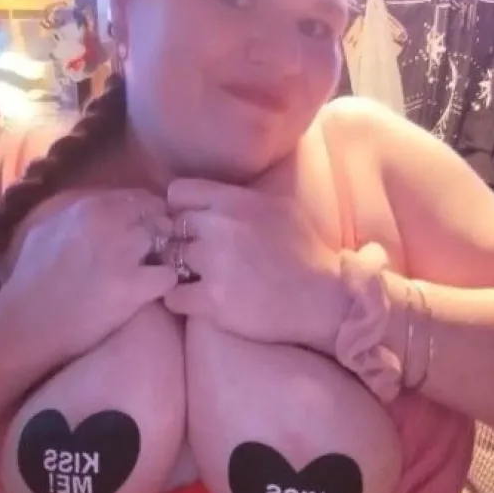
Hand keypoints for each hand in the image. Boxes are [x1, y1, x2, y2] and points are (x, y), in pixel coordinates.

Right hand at [3, 189, 176, 366]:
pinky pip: (169, 276)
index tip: (145, 229)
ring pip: (167, 243)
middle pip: (158, 217)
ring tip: (151, 272)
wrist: (24, 322)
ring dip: (163, 257)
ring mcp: (124, 254)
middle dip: (160, 233)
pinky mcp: (134, 286)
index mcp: (90, 206)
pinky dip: (165, 283)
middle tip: (153, 253)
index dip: (147, 214)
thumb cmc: (30, 278)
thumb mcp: (47, 227)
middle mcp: (111, 223)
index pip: (141, 198)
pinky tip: (152, 291)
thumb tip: (104, 203)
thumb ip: (78, 209)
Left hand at [163, 179, 349, 347]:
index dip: (180, 209)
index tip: (190, 224)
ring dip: (177, 271)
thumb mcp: (277, 207)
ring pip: (167, 261)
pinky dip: (180, 300)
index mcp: (236, 201)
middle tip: (192, 256)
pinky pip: (172, 296)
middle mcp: (221, 227)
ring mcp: (215, 264)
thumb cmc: (305, 252)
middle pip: (171, 227)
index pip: (178, 192)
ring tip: (195, 279)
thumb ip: (238, 199)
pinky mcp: (213, 301)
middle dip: (178, 241)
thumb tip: (209, 198)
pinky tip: (197, 301)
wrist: (326, 298)